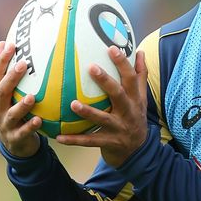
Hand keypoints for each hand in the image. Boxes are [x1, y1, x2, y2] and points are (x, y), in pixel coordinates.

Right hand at [0, 41, 41, 156]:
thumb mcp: (9, 94)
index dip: (2, 60)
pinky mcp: (14, 138)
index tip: (11, 44)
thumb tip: (4, 42)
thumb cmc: (14, 112)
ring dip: (22, 105)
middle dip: (11, 77)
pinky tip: (39, 120)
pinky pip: (23, 132)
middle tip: (24, 64)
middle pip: (1, 91)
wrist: (15, 145)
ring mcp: (4, 124)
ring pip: (11, 114)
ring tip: (32, 97)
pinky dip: (30, 126)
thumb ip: (6, 71)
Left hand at [56, 46, 148, 167]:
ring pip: (102, 119)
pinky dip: (74, 140)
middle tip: (91, 68)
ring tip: (73, 104)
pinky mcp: (109, 143)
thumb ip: (140, 76)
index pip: (131, 78)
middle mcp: (129, 112)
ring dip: (88, 112)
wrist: (139, 152)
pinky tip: (59, 136)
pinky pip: (90, 141)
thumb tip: (141, 52)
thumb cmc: (135, 117)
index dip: (123, 63)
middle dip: (106, 81)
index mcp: (135, 99)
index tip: (111, 48)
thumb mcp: (141, 98)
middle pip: (118, 94)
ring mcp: (119, 128)